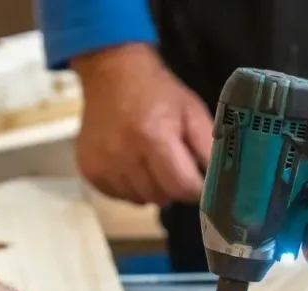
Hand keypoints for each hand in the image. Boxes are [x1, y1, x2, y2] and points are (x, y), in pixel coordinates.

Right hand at [72, 43, 212, 204]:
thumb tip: (218, 183)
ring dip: (151, 188)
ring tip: (151, 162)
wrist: (112, 72)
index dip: (196, 188)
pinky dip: (130, 187)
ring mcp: (103, 164)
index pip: (183, 187)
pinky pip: (119, 196)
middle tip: (173, 165)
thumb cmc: (159, 93)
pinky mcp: (89, 170)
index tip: (198, 179)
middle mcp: (124, 155)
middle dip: (173, 186)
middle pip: (162, 197)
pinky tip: (132, 164)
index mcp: (154, 137)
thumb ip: (208, 148)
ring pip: (140, 200)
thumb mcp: (193, 112)